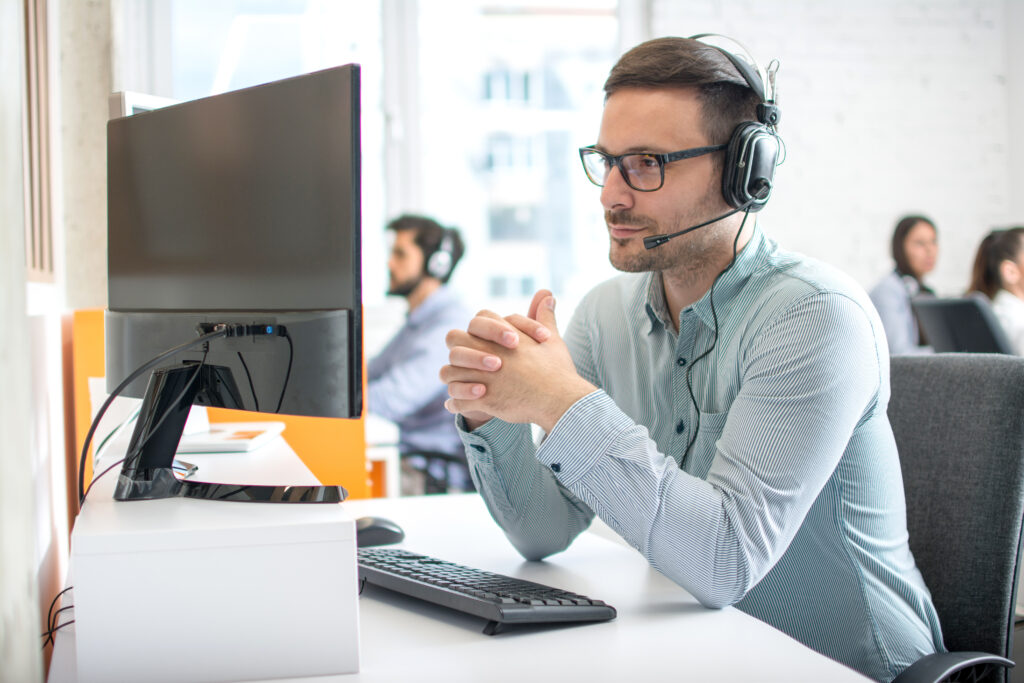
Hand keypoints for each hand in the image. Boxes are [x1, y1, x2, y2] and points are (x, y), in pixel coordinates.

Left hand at [441, 290, 595, 432]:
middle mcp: (487, 352)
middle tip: (467, 360)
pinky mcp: (482, 400)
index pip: (478, 319)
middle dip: (459, 348)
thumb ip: (544, 316)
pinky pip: (457, 401)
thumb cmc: (557, 370)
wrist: (559, 400)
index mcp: (502, 336)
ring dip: (453, 377)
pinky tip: (455, 404)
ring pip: (449, 372)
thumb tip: (547, 293)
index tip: (494, 342)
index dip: (483, 329)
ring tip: (460, 384)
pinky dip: (455, 403)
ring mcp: (483, 376)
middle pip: (454, 339)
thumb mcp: (552, 339)